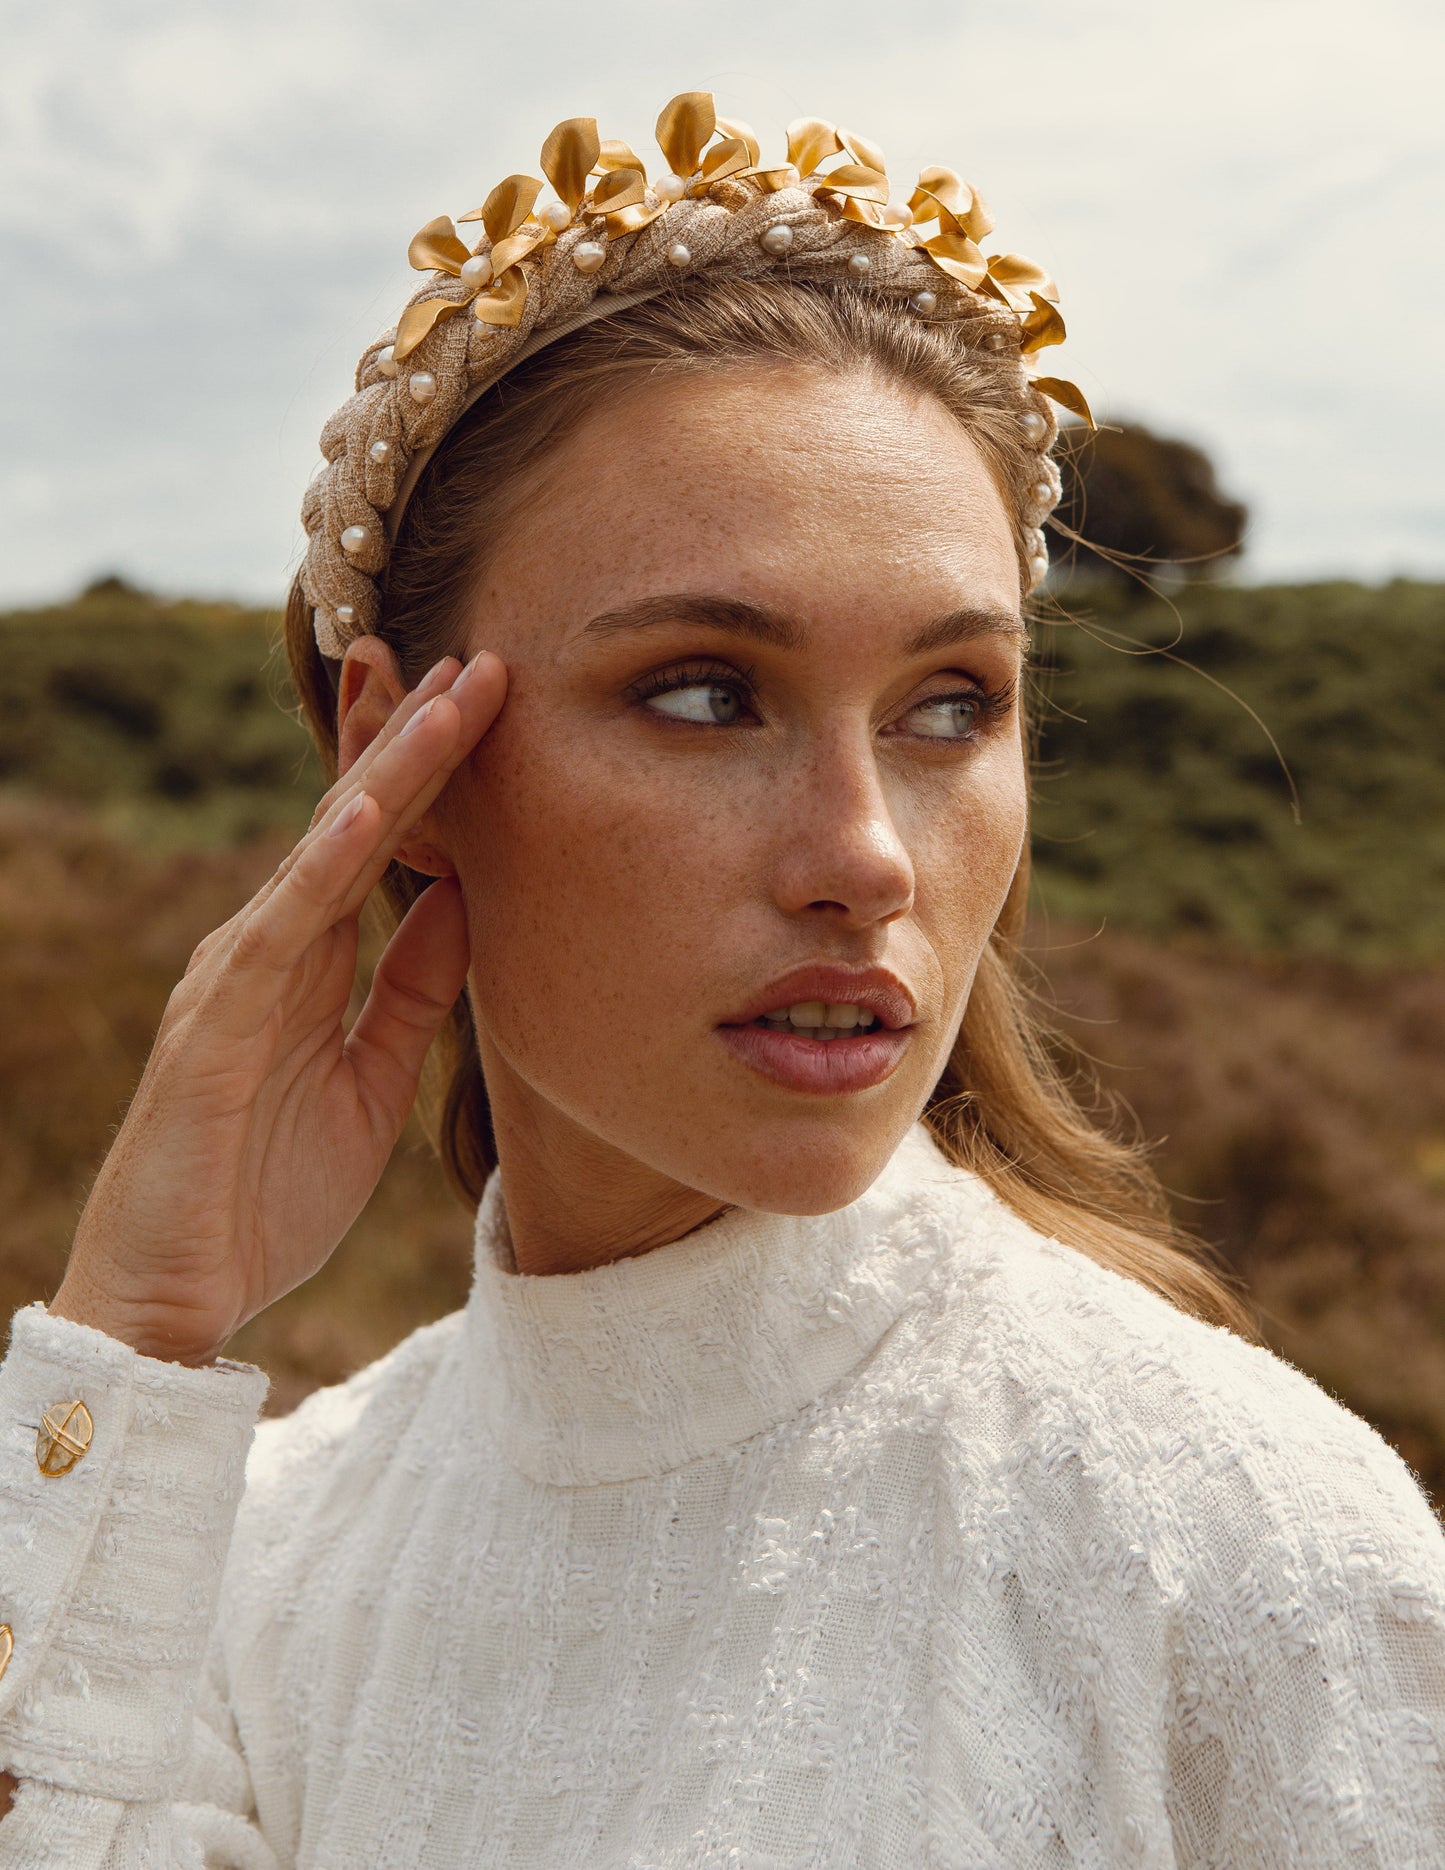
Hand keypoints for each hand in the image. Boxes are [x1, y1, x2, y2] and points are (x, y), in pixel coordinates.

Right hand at [49, 651, 505, 1364]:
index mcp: (311, 960)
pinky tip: (367, 814)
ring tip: (441, 694)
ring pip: (323, 853)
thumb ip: (413, 987)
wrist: (178, 1291)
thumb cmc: (268, 1188)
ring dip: (384, 772)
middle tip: (474, 655)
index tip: (481, 696)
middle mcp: (272, 947)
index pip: (376, 842)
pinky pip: (280, 934)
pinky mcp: (218, 1025)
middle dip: (410, 736)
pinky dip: (325, 870)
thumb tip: (468, 899)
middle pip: (352, 819)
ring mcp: (239, 976)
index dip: (425, 769)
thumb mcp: (373, 1075)